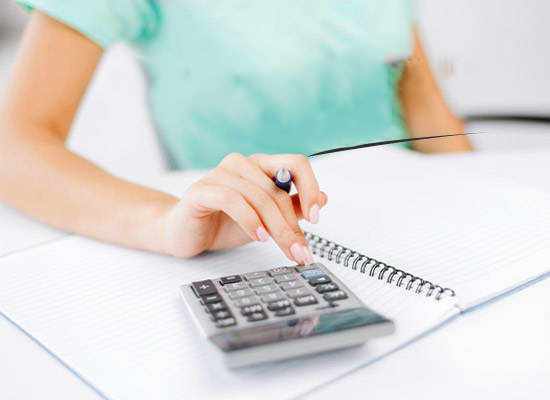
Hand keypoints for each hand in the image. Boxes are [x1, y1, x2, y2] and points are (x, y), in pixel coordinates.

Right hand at [161, 153, 327, 263]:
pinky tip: (258, 237)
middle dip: (293, 224)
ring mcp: (220, 174)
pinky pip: (232, 200)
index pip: (295, 163)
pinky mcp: (201, 190)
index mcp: (260, 166)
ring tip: (283, 249)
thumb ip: (292, 208)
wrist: (185, 234)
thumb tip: (323, 199)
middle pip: (278, 189)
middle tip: (301, 251)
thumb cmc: (224, 223)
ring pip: (259, 196)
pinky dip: (250, 220)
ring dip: (276, 227)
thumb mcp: (267, 219)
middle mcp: (242, 165)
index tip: (316, 217)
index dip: (310, 187)